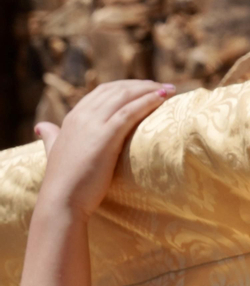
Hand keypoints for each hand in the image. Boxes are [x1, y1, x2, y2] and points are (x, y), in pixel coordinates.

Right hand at [35, 80, 173, 218]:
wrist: (61, 200)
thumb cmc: (64, 181)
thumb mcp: (54, 151)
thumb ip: (51, 136)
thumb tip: (42, 126)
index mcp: (72, 118)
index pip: (103, 91)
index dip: (127, 87)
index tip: (147, 87)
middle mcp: (81, 116)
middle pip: (117, 89)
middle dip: (143, 85)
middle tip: (165, 87)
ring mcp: (92, 124)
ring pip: (125, 96)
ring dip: (150, 89)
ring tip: (170, 90)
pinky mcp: (105, 136)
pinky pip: (130, 112)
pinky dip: (148, 101)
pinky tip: (163, 99)